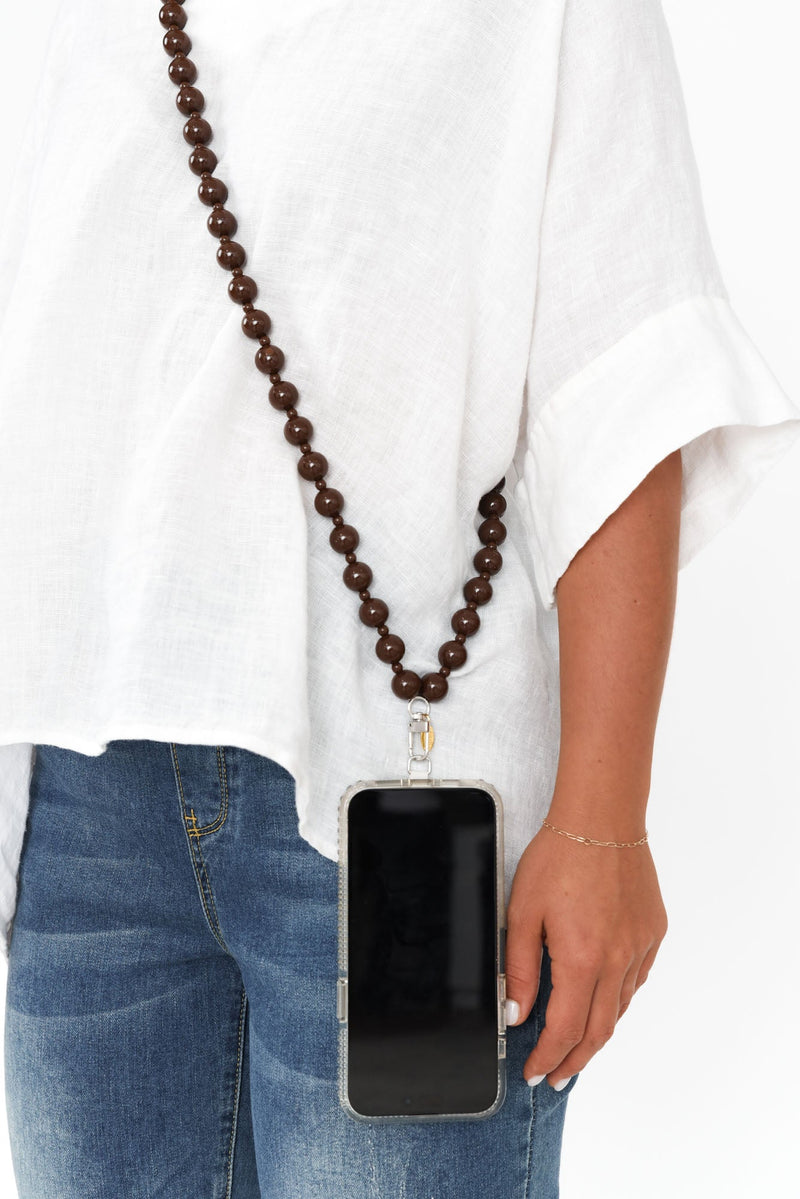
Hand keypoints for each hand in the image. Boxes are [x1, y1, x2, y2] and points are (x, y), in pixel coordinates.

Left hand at [504, 821, 667, 1088]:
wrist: (602, 818)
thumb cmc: (559, 857)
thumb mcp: (522, 912)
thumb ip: (518, 969)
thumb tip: (515, 1014)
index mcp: (582, 958)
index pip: (565, 1030)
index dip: (547, 1058)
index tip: (534, 1071)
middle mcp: (617, 960)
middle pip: (598, 1032)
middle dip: (574, 1061)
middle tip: (556, 1076)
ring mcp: (640, 947)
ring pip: (620, 1008)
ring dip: (597, 1033)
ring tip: (575, 1046)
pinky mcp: (653, 932)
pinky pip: (636, 979)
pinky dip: (617, 999)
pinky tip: (601, 999)